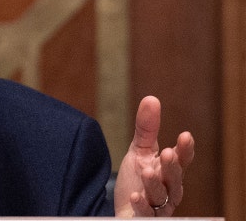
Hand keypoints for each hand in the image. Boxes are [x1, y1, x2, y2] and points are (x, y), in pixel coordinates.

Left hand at [114, 96, 194, 216]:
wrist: (123, 208)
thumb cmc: (136, 180)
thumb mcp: (139, 152)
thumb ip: (146, 129)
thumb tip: (151, 99)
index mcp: (170, 171)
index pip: (182, 160)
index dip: (185, 150)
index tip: (185, 136)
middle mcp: (169, 189)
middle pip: (174, 179)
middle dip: (172, 167)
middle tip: (166, 154)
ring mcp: (158, 206)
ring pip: (161, 196)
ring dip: (155, 183)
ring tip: (147, 171)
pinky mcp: (145, 218)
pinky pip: (147, 214)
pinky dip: (142, 205)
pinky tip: (136, 197)